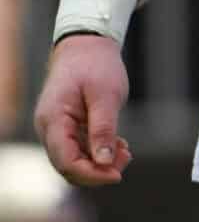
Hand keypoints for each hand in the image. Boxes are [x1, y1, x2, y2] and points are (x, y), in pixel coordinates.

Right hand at [34, 35, 132, 185]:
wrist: (87, 45)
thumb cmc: (95, 65)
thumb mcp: (106, 95)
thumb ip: (103, 128)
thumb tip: (105, 161)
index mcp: (53, 120)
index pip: (65, 161)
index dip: (90, 174)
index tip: (116, 175)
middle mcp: (49, 128)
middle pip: (68, 165)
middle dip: (97, 170)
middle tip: (126, 160)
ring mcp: (57, 128)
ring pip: (74, 159)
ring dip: (100, 162)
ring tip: (126, 152)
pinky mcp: (68, 127)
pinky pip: (80, 148)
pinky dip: (99, 151)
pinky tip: (120, 146)